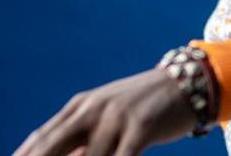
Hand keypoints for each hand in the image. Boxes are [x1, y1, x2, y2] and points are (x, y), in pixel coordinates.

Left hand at [14, 69, 196, 155]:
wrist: (189, 82)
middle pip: (52, 147)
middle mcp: (93, 109)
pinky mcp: (141, 127)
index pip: (41, 139)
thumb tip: (68, 154)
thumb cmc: (147, 105)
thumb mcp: (111, 115)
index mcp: (81, 106)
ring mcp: (117, 117)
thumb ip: (86, 138)